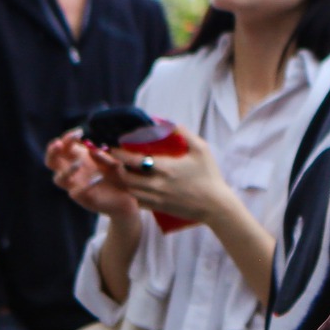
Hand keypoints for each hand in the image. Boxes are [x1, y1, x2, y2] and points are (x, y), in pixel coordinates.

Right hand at [45, 131, 140, 222]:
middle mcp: (72, 171)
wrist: (126, 197)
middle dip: (52, 151)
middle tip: (59, 144)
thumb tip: (90, 148)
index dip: (67, 138)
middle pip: (51, 161)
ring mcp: (74, 185)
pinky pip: (77, 192)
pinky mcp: (82, 199)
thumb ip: (102, 155)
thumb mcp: (113, 162)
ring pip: (59, 179)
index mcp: (76, 157)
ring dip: (67, 170)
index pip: (63, 146)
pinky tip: (99, 178)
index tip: (79, 132)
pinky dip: (86, 185)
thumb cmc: (116, 176)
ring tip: (79, 163)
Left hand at [113, 132, 232, 226]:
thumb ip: (184, 133)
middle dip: (117, 166)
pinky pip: (137, 201)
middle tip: (114, 158)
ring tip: (120, 170)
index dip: (120, 153)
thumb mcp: (201, 149)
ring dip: (122, 179)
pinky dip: (130, 192)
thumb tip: (166, 122)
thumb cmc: (209, 176)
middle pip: (126, 176)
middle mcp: (157, 185)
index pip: (134, 160)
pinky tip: (131, 185)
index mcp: (166, 168)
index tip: (114, 147)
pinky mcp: (158, 207)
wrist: (215, 206)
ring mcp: (156, 198)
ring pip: (129, 189)